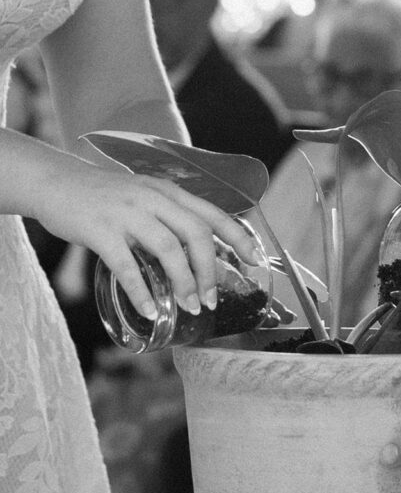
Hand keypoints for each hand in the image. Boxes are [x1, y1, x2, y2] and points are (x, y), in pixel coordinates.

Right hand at [36, 163, 263, 320]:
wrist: (54, 182)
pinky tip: (150, 310)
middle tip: (210, 300)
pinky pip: (126, 265)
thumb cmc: (104, 197)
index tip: (255, 260)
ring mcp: (126, 212)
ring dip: (183, 283)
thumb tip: (201, 257)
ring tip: (188, 307)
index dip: (239, 237)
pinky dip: (142, 291)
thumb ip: (170, 220)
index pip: (213, 214)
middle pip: (196, 234)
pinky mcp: (100, 229)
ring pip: (168, 249)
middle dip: (209, 270)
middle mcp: (152, 198)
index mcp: (168, 191)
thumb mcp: (145, 198)